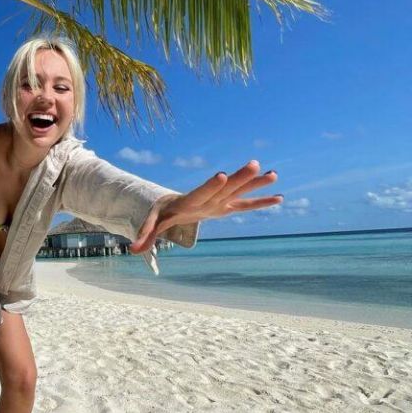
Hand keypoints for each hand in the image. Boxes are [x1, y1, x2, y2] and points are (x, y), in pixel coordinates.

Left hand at [130, 160, 281, 253]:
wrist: (174, 203)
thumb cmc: (164, 212)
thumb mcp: (154, 223)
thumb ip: (146, 234)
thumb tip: (133, 250)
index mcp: (191, 201)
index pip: (201, 192)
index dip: (211, 185)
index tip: (222, 174)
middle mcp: (209, 198)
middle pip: (224, 188)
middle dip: (239, 177)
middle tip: (254, 163)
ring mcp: (220, 201)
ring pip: (238, 191)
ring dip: (255, 184)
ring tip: (273, 173)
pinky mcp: (227, 206)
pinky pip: (246, 204)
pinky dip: (261, 201)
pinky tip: (279, 197)